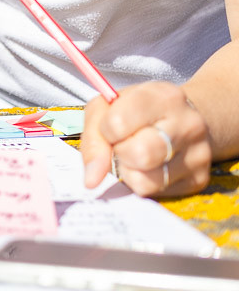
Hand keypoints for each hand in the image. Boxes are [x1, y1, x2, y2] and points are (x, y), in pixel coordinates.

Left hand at [82, 82, 211, 197]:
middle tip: (124, 143)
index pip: (117, 124)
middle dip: (120, 154)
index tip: (112, 127)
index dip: (106, 131)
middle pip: (138, 155)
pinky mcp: (199, 178)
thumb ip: (93, 139)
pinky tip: (150, 165)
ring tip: (136, 154)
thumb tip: (92, 179)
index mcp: (163, 97)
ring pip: (146, 181)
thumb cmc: (138, 111)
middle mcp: (187, 124)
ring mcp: (198, 153)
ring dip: (129, 172)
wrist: (181, 117)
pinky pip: (157, 193)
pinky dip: (144, 182)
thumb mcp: (106, 108)